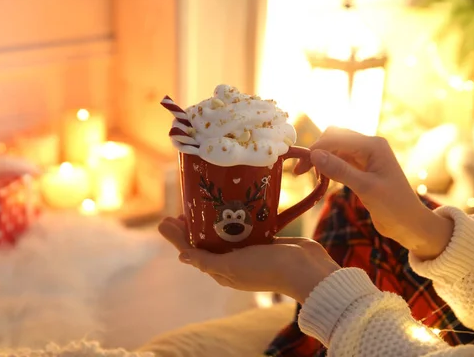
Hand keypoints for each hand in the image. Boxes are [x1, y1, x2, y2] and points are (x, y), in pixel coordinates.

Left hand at [158, 217, 339, 303]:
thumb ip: (207, 261)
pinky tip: (232, 203)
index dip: (179, 238)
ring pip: (225, 233)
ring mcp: (250, 251)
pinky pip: (246, 227)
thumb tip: (181, 257)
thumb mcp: (232, 267)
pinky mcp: (266, 239)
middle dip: (192, 225)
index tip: (168, 220)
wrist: (306, 268)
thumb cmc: (266, 269)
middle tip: (181, 205)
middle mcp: (234, 262)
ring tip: (202, 201)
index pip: (193, 253)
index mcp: (223, 272)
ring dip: (213, 219)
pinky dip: (236, 217)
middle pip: (207, 241)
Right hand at [295, 127, 453, 259]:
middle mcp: (369, 146)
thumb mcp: (365, 188)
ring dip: (320, 159)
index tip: (300, 166)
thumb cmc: (393, 206)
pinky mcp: (362, 168)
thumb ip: (340, 170)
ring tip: (306, 176)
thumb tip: (314, 155)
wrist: (409, 224)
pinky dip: (328, 166)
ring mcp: (366, 157)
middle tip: (300, 171)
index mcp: (373, 145)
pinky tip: (321, 179)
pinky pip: (340, 160)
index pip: (336, 137)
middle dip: (316, 151)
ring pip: (335, 149)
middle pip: (334, 138)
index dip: (316, 148)